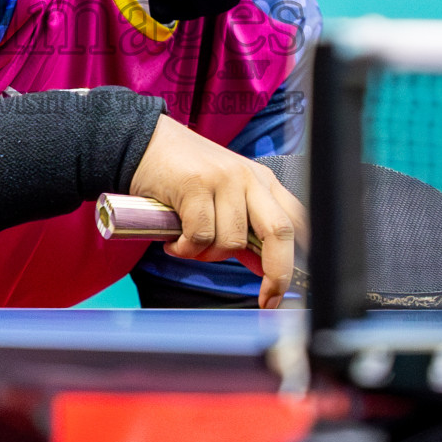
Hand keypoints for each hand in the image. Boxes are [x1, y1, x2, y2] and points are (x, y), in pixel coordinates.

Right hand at [129, 115, 308, 308]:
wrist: (144, 143)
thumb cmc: (183, 175)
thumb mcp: (223, 199)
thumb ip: (244, 231)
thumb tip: (263, 269)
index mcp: (262, 182)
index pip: (296, 221)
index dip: (295, 260)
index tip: (282, 291)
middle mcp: (249, 178)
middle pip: (280, 231)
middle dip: (277, 272)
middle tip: (265, 298)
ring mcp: (224, 179)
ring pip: (231, 241)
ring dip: (206, 255)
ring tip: (187, 243)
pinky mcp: (197, 184)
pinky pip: (200, 236)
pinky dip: (185, 248)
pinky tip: (174, 240)